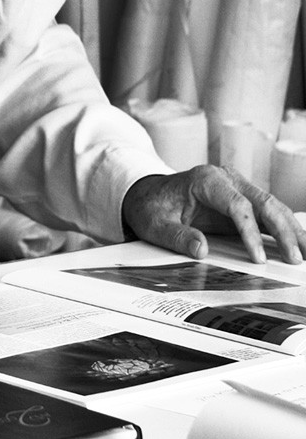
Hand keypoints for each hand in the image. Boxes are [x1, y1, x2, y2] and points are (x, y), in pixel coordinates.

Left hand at [122, 165, 305, 264]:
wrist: (148, 195)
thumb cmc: (152, 207)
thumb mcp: (154, 224)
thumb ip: (176, 237)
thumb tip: (201, 249)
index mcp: (205, 180)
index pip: (237, 204)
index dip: (250, 232)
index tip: (258, 259)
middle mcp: (225, 179)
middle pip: (262, 201)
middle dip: (282, 230)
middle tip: (295, 258)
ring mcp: (236, 187)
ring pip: (271, 205)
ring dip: (291, 228)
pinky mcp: (242, 200)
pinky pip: (268, 212)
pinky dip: (285, 226)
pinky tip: (299, 242)